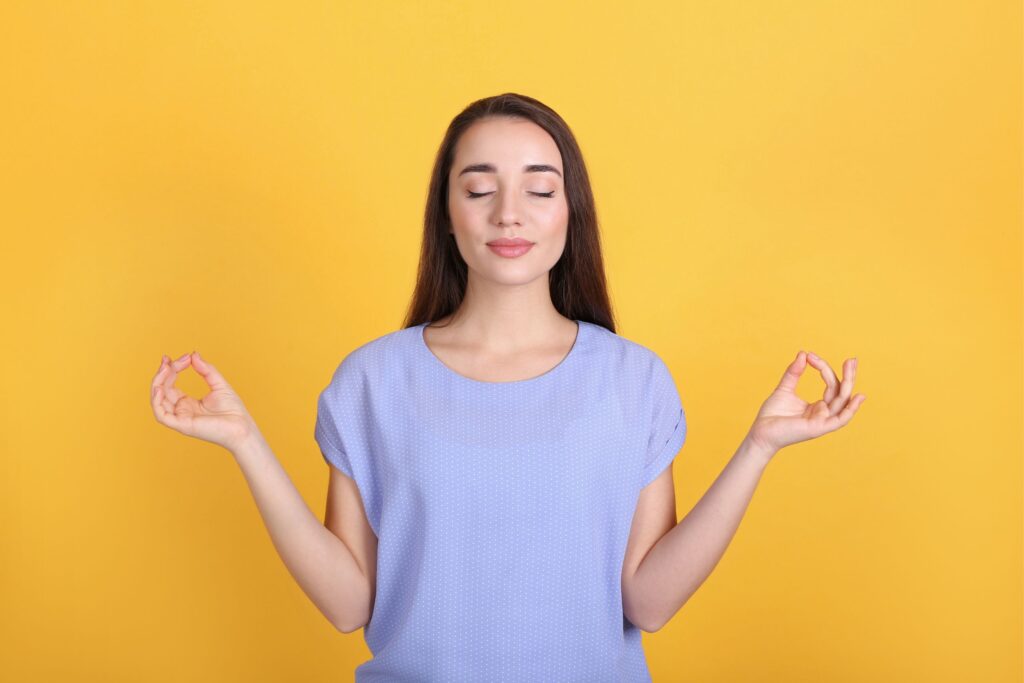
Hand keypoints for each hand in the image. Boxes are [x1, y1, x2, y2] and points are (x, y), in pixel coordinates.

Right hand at [150, 351, 256, 451]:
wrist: (242, 427)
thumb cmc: (233, 410)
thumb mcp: (219, 384)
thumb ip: (206, 370)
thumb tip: (193, 354)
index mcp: (187, 403)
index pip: (170, 384)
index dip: (172, 369)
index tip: (184, 357)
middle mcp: (181, 410)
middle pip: (162, 390)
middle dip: (164, 372)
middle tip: (170, 360)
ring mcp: (180, 418)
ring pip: (158, 401)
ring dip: (157, 383)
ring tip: (165, 368)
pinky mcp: (182, 425)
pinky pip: (161, 415)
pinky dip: (157, 401)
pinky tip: (161, 387)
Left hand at [746, 350, 865, 454]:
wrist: (761, 432)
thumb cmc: (772, 415)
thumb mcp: (784, 389)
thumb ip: (794, 373)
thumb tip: (803, 354)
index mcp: (818, 406)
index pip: (830, 385)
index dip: (824, 368)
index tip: (810, 355)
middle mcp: (823, 413)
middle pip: (841, 392)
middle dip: (848, 375)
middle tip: (851, 359)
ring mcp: (822, 421)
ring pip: (842, 401)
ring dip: (848, 382)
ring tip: (850, 364)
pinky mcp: (818, 428)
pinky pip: (840, 420)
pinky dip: (851, 409)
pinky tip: (858, 396)